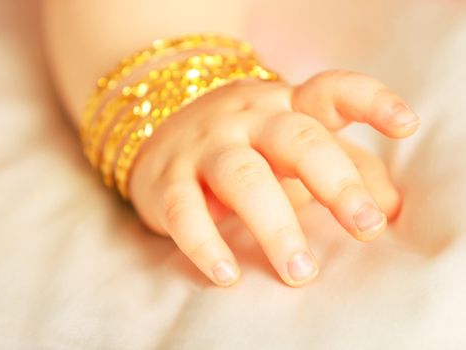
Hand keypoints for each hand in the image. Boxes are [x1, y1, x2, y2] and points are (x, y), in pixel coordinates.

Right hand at [127, 70, 419, 286]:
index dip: (370, 102)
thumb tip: (390, 206)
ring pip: (243, 178)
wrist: (160, 133)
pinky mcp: (167, 179)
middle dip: (334, 182)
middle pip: (295, 140)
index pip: (331, 91)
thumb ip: (347, 167)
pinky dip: (206, 244)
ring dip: (275, 226)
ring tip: (301, 271)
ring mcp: (205, 146)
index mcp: (286, 106)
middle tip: (366, 226)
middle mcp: (247, 119)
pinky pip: (185, 211)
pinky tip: (228, 275)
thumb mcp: (296, 145)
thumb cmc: (245, 144)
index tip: (406, 125)